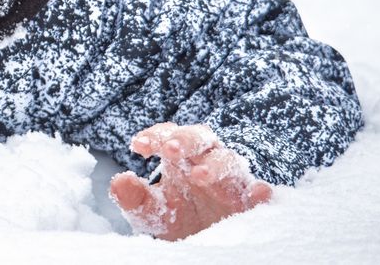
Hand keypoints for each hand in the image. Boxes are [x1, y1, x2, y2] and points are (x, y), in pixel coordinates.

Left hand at [109, 122, 271, 239]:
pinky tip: (260, 194)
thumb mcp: (152, 211)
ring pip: (228, 161)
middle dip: (186, 140)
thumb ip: (135, 197)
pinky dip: (260, 192)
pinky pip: (259, 193)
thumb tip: (118, 181)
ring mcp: (230, 180)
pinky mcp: (250, 202)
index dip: (154, 136)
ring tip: (200, 175)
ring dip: (215, 166)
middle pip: (200, 138)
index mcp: (180, 157)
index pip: (168, 136)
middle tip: (169, 149)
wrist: (205, 243)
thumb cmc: (177, 216)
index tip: (137, 146)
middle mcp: (206, 161)